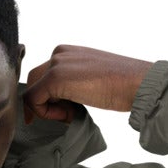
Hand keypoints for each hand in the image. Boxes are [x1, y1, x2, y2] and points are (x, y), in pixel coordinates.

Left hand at [19, 46, 156, 123]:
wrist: (136, 82)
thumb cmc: (120, 85)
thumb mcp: (90, 79)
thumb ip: (71, 84)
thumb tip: (59, 102)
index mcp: (67, 52)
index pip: (43, 76)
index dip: (50, 99)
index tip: (69, 110)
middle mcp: (59, 53)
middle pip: (33, 82)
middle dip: (44, 104)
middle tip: (66, 116)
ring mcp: (56, 64)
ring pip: (31, 91)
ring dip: (46, 110)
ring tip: (71, 114)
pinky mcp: (55, 78)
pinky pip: (34, 100)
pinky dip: (46, 114)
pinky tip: (69, 115)